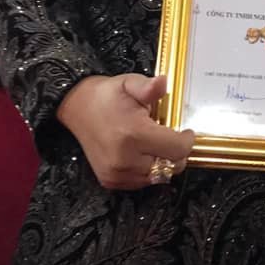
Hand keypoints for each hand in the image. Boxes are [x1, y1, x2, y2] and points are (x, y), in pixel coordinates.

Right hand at [57, 74, 194, 189]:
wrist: (77, 107)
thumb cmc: (106, 95)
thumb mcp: (129, 83)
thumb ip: (149, 87)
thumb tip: (163, 82)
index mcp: (133, 135)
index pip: (177, 150)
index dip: (187, 141)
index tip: (186, 132)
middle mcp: (124, 159)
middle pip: (170, 166)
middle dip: (176, 152)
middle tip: (169, 135)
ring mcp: (116, 173)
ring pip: (158, 177)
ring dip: (162, 162)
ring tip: (153, 142)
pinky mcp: (110, 180)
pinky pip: (142, 182)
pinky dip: (148, 170)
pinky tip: (142, 152)